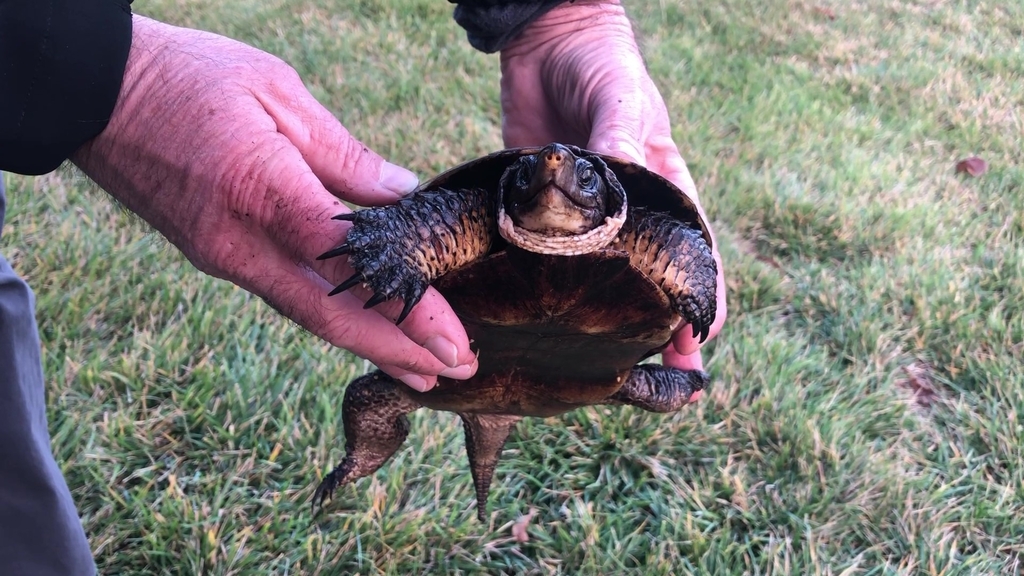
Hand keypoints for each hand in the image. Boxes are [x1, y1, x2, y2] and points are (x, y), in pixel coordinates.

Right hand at [71, 16, 476, 391]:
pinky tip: (367, 329)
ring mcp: (223, 256)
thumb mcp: (277, 91)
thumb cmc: (187, 78)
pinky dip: (334, 320)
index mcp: (263, 190)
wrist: (93, 94)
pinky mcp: (214, 255)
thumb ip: (344, 154)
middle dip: (398, 350)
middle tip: (458, 371)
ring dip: (370, 344)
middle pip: (330, 316)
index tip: (453, 340)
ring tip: (424, 368)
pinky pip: (285, 296)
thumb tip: (402, 195)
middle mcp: (240, 242)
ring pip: (309, 315)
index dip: (406, 308)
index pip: (350, 265)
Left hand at [499, 0, 726, 374]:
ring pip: (599, 283)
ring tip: (606, 368)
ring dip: (606, 321)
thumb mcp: (622, 96)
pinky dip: (549, 292)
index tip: (704, 337)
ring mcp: (582, 219)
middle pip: (648, 280)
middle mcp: (625, 214)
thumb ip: (620, 136)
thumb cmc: (601, 65)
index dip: (705, 296)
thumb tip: (618, 172)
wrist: (547, 41)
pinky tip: (543, 323)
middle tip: (661, 374)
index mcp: (663, 187)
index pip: (693, 252)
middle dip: (658, 326)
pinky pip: (545, 261)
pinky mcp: (538, 213)